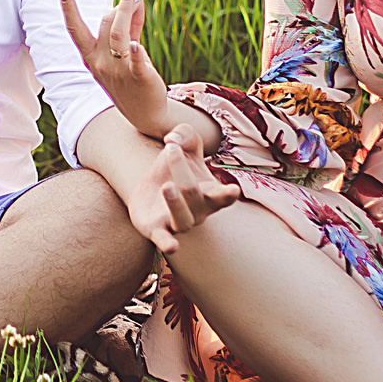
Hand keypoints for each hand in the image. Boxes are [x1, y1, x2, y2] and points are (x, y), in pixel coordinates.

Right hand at [62, 0, 176, 140]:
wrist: (145, 113)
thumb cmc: (131, 76)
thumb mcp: (123, 50)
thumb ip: (129, 24)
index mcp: (91, 56)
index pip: (76, 31)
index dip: (69, 9)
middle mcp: (101, 63)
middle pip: (107, 24)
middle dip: (120, 5)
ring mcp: (119, 71)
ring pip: (119, 35)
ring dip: (127, 11)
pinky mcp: (140, 78)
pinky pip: (136, 63)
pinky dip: (135, 53)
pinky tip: (135, 45)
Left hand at [127, 127, 240, 253]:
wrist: (150, 187)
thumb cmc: (177, 166)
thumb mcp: (185, 144)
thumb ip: (185, 134)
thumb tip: (173, 140)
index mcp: (210, 192)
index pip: (223, 196)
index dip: (228, 194)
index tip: (232, 190)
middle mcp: (198, 211)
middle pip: (193, 194)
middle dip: (182, 170)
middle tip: (170, 149)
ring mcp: (178, 222)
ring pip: (182, 219)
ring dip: (176, 204)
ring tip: (167, 187)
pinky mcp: (157, 230)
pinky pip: (165, 240)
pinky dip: (169, 243)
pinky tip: (171, 247)